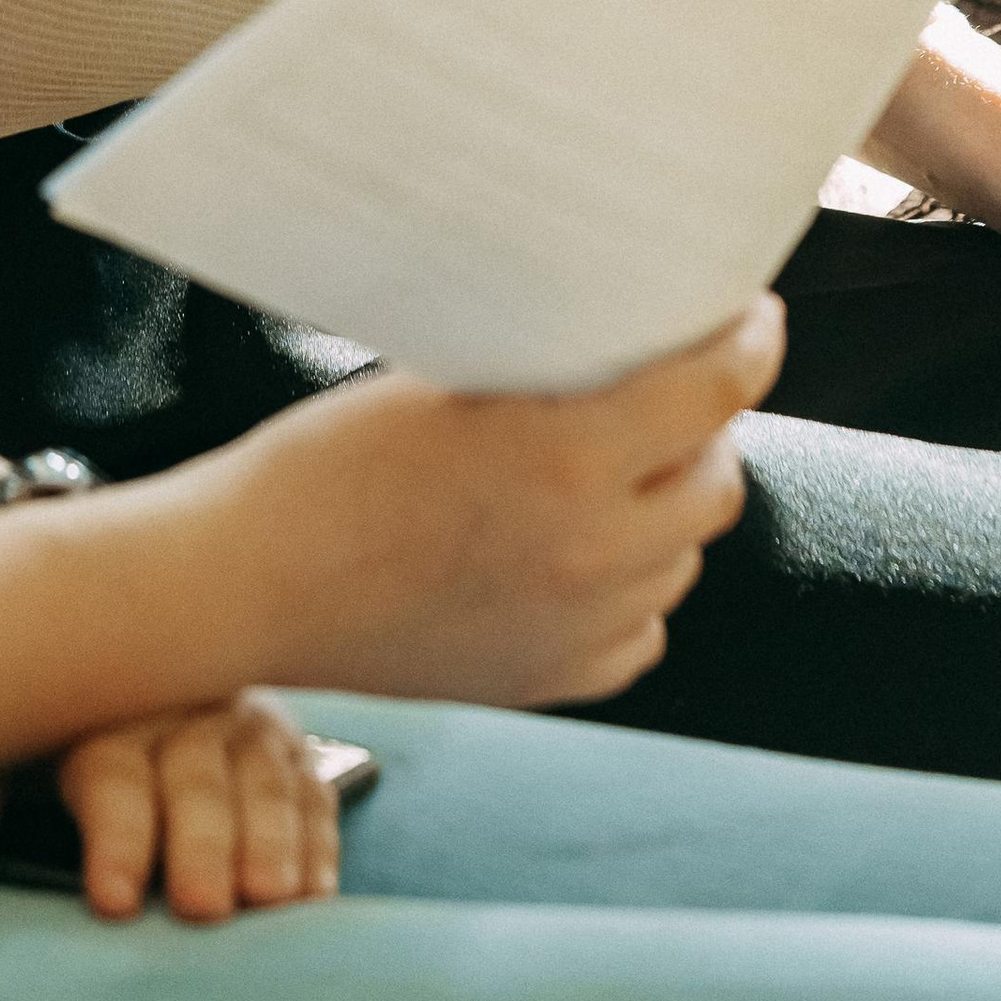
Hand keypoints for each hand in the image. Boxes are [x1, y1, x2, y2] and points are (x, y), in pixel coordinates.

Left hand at [0, 693, 336, 922]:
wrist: (139, 642)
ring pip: (264, 780)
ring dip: (272, 839)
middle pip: (196, 780)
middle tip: (205, 908)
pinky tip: (317, 891)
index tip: (112, 901)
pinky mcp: (292, 750)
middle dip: (203, 844)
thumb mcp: (14, 744)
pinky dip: (318, 839)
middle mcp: (183, 715)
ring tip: (273, 899)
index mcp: (108, 716)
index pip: (112, 773)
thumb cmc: (62, 725)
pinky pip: (312, 790)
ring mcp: (245, 728)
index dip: (115, 838)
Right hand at [205, 298, 784, 709]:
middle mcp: (591, 554)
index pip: (716, 392)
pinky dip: (626, 584)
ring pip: (681, 558)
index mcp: (566, 459)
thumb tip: (633, 331)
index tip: (750, 318)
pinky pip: (638, 627)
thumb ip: (554, 367)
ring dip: (665, 507)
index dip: (748, 344)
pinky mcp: (550, 682)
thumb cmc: (329, 463)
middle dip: (706, 429)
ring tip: (610, 469)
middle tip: (671, 391)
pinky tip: (576, 548)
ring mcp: (575, 631)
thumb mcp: (451, 378)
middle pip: (717, 482)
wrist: (249, 584)